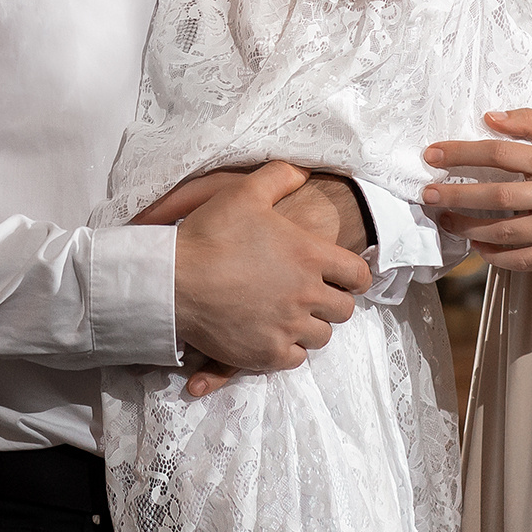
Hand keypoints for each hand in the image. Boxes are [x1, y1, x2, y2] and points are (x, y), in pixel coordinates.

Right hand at [173, 161, 372, 389]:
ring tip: (292, 316)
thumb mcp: (245, 192)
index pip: (357, 275)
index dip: (354, 277)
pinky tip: (273, 335)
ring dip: (311, 326)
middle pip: (343, 309)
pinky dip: (288, 349)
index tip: (345, 280)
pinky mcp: (267, 353)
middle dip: (332, 303)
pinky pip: (295, 359)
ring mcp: (288, 327)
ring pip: (320, 336)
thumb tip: (304, 171)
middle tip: (313, 297)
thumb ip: (280, 177)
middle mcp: (306, 294)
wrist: (174, 280)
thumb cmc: (209, 234)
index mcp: (309, 256)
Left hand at [421, 109, 531, 271]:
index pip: (497, 154)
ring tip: (447, 222)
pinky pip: (527, 260)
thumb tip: (491, 117)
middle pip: (494, 196)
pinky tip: (480, 249)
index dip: (460, 153)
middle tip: (427, 196)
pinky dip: (499, 258)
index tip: (431, 155)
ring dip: (470, 229)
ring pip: (506, 233)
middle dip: (455, 196)